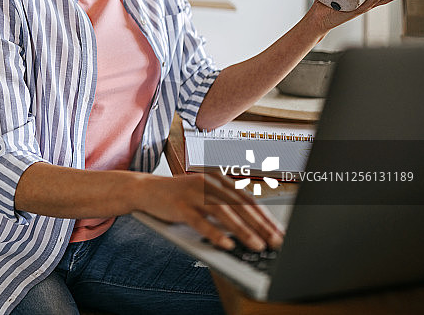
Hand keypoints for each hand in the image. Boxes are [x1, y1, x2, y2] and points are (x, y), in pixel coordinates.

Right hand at [140, 173, 283, 251]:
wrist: (146, 189)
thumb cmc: (179, 195)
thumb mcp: (204, 194)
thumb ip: (224, 204)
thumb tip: (251, 225)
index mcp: (217, 179)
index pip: (246, 198)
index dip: (264, 216)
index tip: (278, 232)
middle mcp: (207, 183)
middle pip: (239, 206)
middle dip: (260, 225)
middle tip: (275, 241)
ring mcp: (193, 194)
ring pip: (223, 213)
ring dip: (243, 231)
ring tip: (257, 245)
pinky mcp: (179, 206)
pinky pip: (201, 222)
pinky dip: (215, 234)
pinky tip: (227, 244)